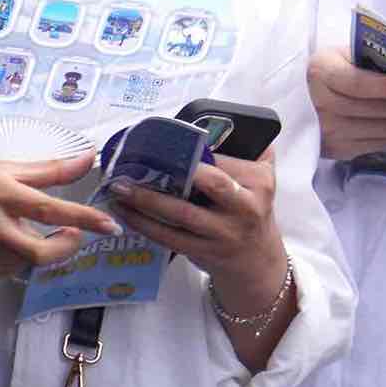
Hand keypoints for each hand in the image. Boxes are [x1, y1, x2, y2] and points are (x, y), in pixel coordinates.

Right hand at [0, 153, 120, 283]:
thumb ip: (47, 169)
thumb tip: (87, 159)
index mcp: (0, 196)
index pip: (51, 210)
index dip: (84, 218)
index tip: (108, 224)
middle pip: (45, 252)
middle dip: (68, 245)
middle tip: (75, 232)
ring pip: (29, 260)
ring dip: (39, 246)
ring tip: (22, 227)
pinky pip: (10, 268)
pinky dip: (16, 255)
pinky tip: (1, 240)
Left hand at [109, 150, 287, 314]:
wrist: (256, 262)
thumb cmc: (253, 214)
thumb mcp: (264, 184)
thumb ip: (256, 154)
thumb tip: (234, 124)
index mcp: (259, 184)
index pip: (224, 160)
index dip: (194, 151)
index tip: (164, 143)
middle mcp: (244, 207)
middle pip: (210, 183)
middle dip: (176, 170)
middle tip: (141, 161)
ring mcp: (222, 232)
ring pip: (182, 213)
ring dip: (147, 200)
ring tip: (120, 188)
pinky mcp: (202, 251)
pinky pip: (168, 236)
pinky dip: (144, 224)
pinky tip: (126, 213)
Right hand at [307, 47, 385, 160]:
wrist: (296, 98)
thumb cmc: (330, 66)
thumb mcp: (343, 52)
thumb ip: (375, 56)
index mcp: (321, 73)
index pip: (360, 84)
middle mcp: (323, 107)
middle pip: (383, 111)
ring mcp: (332, 134)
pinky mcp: (342, 150)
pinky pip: (385, 144)